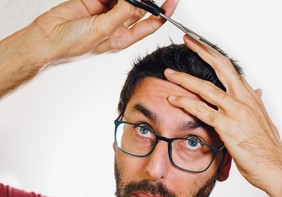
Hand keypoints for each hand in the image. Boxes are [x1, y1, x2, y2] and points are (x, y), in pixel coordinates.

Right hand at [33, 0, 178, 59]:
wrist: (46, 39)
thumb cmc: (73, 45)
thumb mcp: (103, 31)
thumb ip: (121, 14)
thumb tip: (138, 1)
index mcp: (124, 37)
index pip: (150, 24)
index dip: (163, 13)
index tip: (173, 1)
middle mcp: (117, 24)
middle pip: (139, 7)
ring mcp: (105, 12)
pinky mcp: (92, 1)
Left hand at [165, 35, 281, 193]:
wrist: (276, 168)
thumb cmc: (268, 149)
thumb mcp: (263, 121)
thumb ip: (257, 104)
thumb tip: (257, 91)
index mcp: (251, 97)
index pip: (231, 69)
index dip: (216, 55)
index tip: (203, 45)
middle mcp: (244, 99)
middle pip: (221, 67)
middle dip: (202, 50)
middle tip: (187, 39)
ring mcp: (236, 111)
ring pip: (207, 88)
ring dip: (185, 78)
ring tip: (169, 73)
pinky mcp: (228, 126)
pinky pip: (202, 110)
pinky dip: (186, 102)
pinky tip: (173, 98)